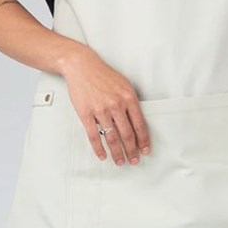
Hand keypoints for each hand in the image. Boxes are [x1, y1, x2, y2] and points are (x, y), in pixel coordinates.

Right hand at [60, 48, 150, 166]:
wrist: (82, 66)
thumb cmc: (103, 75)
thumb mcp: (124, 84)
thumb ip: (130, 102)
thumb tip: (136, 122)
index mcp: (128, 98)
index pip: (139, 125)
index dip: (144, 141)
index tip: (145, 150)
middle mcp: (116, 105)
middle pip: (127, 134)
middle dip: (132, 151)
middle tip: (134, 160)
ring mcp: (100, 110)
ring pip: (111, 138)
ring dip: (117, 153)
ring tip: (120, 162)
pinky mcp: (86, 113)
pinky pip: (93, 136)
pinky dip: (99, 148)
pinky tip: (102, 155)